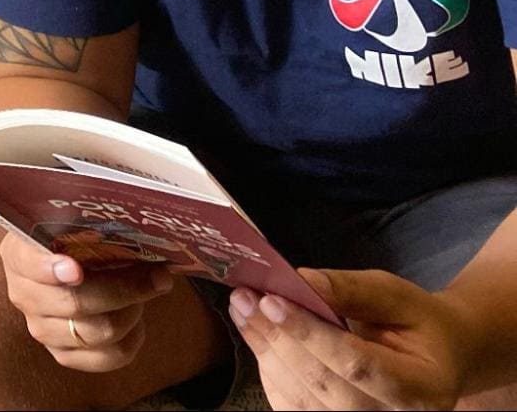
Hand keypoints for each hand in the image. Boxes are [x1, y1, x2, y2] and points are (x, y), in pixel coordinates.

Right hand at [0, 231, 175, 373]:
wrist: (69, 266)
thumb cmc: (73, 238)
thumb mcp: (72, 221)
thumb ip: (87, 221)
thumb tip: (135, 225)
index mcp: (18, 254)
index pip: (30, 264)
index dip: (51, 269)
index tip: (76, 269)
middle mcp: (23, 294)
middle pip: (74, 303)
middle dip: (123, 289)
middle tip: (156, 276)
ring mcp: (41, 329)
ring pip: (95, 333)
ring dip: (130, 313)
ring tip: (144, 294)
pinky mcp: (63, 354)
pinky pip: (105, 358)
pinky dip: (130, 341)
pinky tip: (136, 322)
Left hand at [231, 268, 470, 409]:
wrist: (436, 358)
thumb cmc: (418, 324)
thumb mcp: (396, 296)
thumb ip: (351, 290)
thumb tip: (301, 280)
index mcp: (423, 389)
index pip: (358, 365)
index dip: (310, 335)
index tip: (271, 301)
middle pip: (326, 386)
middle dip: (279, 340)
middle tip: (245, 299)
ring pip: (304, 401)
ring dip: (266, 354)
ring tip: (243, 311)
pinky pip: (295, 408)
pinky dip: (271, 372)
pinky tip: (258, 337)